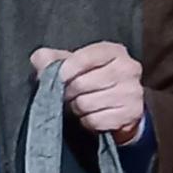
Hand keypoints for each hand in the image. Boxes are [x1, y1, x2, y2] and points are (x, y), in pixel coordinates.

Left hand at [31, 43, 145, 142]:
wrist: (120, 107)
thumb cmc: (94, 81)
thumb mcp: (74, 66)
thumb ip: (54, 59)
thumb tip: (39, 57)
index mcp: (114, 51)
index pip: (84, 58)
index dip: (65, 70)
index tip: (57, 79)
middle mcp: (128, 68)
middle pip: (81, 84)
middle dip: (68, 93)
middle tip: (68, 96)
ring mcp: (133, 91)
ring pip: (86, 104)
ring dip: (76, 108)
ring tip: (79, 105)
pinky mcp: (132, 113)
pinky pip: (95, 120)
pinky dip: (87, 121)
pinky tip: (90, 116)